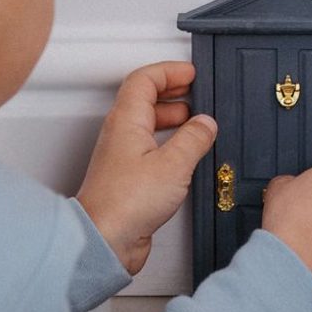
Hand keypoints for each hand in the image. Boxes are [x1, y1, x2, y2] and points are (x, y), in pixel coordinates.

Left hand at [76, 62, 216, 275]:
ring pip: (147, 125)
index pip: (144, 79)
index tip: (191, 74)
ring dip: (172, 119)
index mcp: (126, 120)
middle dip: (173, 93)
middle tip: (197, 94)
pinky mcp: (128, 178)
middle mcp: (121, 135)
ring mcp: (122, 156)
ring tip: (195, 122)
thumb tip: (206, 123)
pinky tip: (185, 154)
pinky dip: (169, 143)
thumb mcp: (173, 164)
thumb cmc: (125, 203)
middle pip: (144, 99)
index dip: (169, 71)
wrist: (105, 239)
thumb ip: (193, 139)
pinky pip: (150, 149)